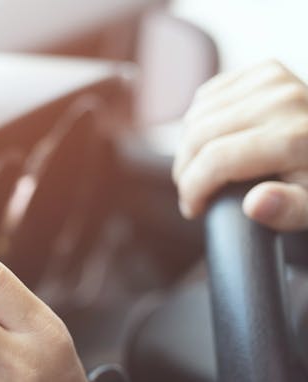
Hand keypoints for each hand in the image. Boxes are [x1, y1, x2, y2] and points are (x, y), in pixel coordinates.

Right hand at [174, 60, 307, 230]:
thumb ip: (288, 212)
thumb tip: (255, 203)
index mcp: (296, 137)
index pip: (217, 159)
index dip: (193, 188)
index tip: (192, 209)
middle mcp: (284, 100)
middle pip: (200, 135)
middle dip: (185, 170)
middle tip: (191, 194)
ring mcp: (274, 80)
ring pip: (196, 115)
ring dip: (187, 149)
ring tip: (198, 172)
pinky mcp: (265, 70)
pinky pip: (207, 96)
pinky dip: (199, 122)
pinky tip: (211, 142)